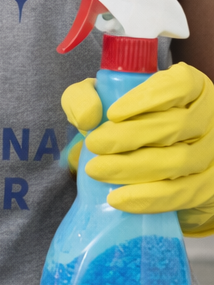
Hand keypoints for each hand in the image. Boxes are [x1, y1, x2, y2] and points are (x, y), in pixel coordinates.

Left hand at [75, 63, 213, 235]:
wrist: (145, 165)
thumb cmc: (124, 123)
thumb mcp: (101, 101)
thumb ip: (83, 97)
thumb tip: (87, 118)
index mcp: (190, 86)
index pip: (179, 85)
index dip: (148, 98)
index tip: (112, 113)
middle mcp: (207, 116)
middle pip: (174, 126)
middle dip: (128, 137)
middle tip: (94, 145)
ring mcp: (211, 153)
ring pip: (178, 161)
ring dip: (133, 168)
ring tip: (97, 171)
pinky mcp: (207, 186)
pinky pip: (181, 194)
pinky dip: (148, 198)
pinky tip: (118, 199)